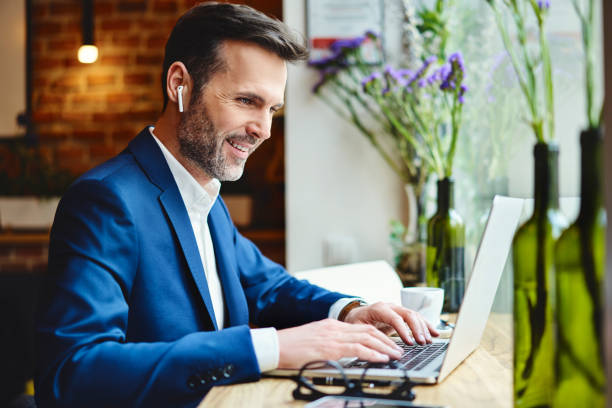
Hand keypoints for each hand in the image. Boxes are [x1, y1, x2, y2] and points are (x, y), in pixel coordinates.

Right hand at [276, 318, 402, 368]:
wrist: (276, 345)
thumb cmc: (291, 346)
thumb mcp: (314, 341)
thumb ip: (329, 343)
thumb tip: (344, 354)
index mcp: (331, 326)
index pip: (361, 328)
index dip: (378, 335)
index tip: (389, 343)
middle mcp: (335, 328)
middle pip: (368, 331)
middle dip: (386, 340)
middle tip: (398, 349)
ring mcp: (333, 337)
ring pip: (367, 338)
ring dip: (385, 347)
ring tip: (396, 355)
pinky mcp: (330, 348)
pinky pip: (358, 349)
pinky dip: (373, 353)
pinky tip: (382, 358)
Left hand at [343, 302, 438, 345]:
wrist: (357, 314)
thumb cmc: (356, 321)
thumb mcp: (358, 328)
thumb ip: (369, 334)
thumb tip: (381, 346)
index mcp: (379, 308)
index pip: (394, 318)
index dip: (403, 330)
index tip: (409, 342)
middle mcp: (390, 306)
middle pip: (408, 314)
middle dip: (417, 329)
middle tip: (422, 342)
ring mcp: (397, 309)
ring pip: (415, 315)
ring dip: (423, 328)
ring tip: (428, 341)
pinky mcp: (402, 315)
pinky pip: (417, 318)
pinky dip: (426, 325)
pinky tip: (435, 333)